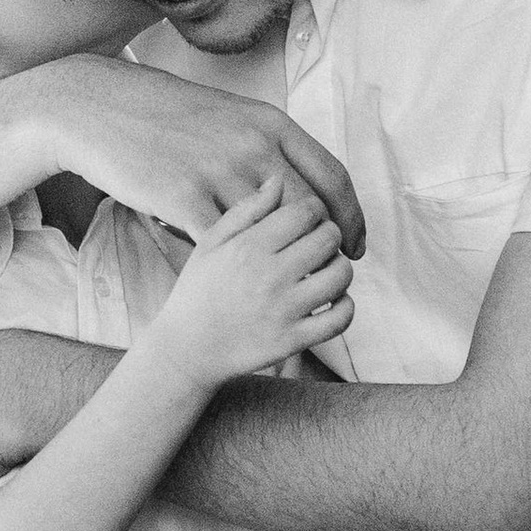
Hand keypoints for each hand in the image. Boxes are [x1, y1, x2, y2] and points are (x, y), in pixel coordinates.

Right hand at [42, 57, 364, 259]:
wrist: (98, 108)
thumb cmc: (163, 114)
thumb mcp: (228, 115)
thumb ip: (265, 145)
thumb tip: (298, 184)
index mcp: (269, 123)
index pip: (332, 177)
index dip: (350, 217)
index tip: (352, 244)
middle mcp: (251, 145)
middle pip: (310, 211)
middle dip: (325, 249)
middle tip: (327, 274)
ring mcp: (216, 170)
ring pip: (268, 232)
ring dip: (282, 264)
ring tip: (288, 286)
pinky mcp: (181, 196)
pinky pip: (221, 242)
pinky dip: (233, 265)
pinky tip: (238, 281)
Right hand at [151, 179, 354, 389]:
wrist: (185, 350)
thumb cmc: (197, 290)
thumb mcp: (211, 243)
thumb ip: (246, 210)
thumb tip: (279, 180)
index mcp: (248, 247)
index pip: (305, 210)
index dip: (313, 209)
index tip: (306, 220)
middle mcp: (269, 277)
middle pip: (328, 238)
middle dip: (329, 234)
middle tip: (317, 242)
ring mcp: (284, 311)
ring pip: (340, 276)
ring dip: (339, 268)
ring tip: (324, 270)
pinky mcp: (293, 341)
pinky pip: (340, 318)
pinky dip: (345, 306)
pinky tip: (330, 300)